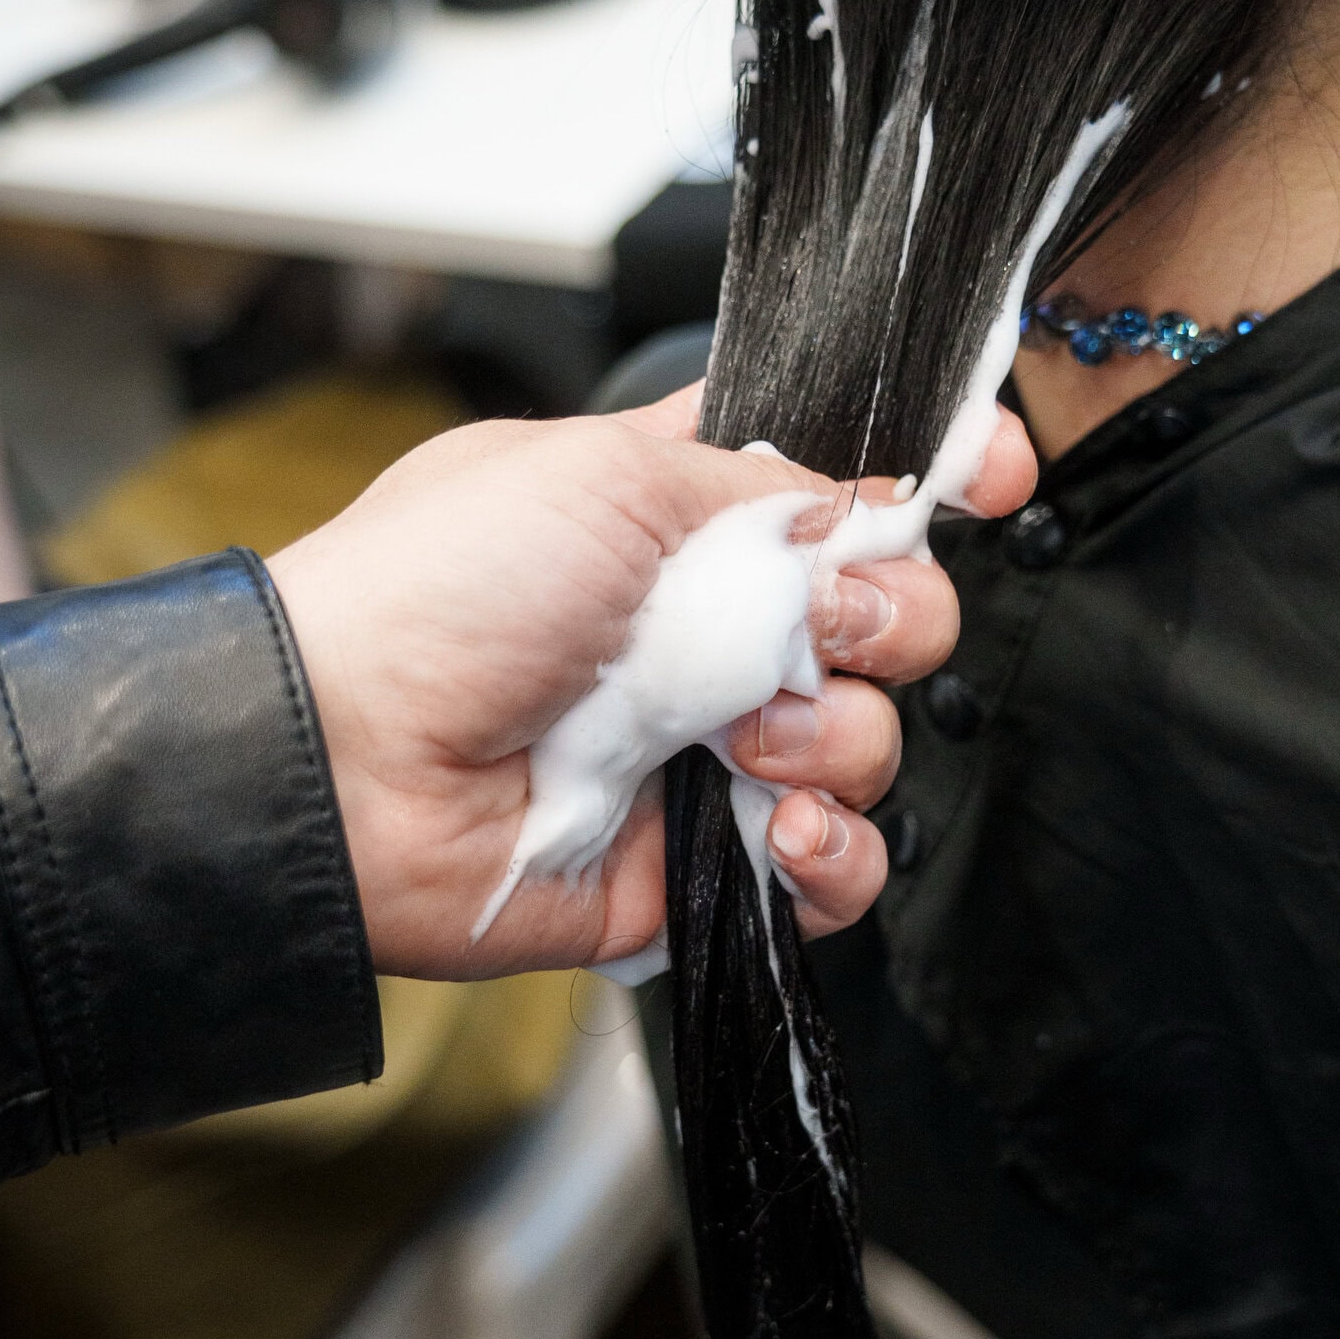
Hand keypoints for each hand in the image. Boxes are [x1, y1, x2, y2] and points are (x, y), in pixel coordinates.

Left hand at [267, 392, 1034, 977]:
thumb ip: (768, 483)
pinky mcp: (710, 862)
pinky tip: (777, 829)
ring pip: (880, 742)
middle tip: (815, 631)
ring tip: (739, 745)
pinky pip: (840, 869)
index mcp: (693, 516)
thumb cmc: (440, 591)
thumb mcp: (610, 477)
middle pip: (897, 616)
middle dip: (891, 619)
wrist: (350, 759)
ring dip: (839, 741)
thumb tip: (870, 509)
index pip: (852, 486)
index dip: (937, 473)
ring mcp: (718, 751)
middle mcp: (719, 631)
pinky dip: (834, 854)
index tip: (989, 469)